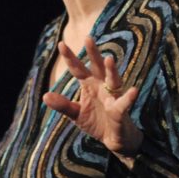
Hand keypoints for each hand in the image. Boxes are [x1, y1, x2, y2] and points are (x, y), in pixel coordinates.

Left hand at [42, 37, 143, 158]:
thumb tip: (45, 96)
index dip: (70, 57)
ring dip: (111, 70)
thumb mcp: (75, 114)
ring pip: (113, 80)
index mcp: (89, 84)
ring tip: (109, 59)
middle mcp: (102, 86)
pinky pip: (124, 103)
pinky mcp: (120, 111)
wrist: (114, 139)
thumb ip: (62, 105)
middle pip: (97, 67)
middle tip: (87, 38)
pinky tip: (133, 91)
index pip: (78, 69)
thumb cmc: (96, 121)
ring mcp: (113, 97)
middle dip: (93, 53)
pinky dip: (128, 97)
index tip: (61, 44)